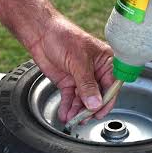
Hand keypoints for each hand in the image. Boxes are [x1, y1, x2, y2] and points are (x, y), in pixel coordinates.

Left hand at [0, 0, 115, 123]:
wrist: (40, 34)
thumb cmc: (63, 37)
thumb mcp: (78, 61)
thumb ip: (87, 84)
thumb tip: (95, 103)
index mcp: (105, 61)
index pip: (111, 84)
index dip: (107, 99)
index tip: (100, 111)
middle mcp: (95, 71)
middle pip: (97, 95)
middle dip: (90, 108)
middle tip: (84, 118)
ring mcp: (80, 78)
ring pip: (83, 99)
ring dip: (77, 110)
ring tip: (72, 118)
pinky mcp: (68, 82)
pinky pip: (70, 98)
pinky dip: (67, 107)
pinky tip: (65, 114)